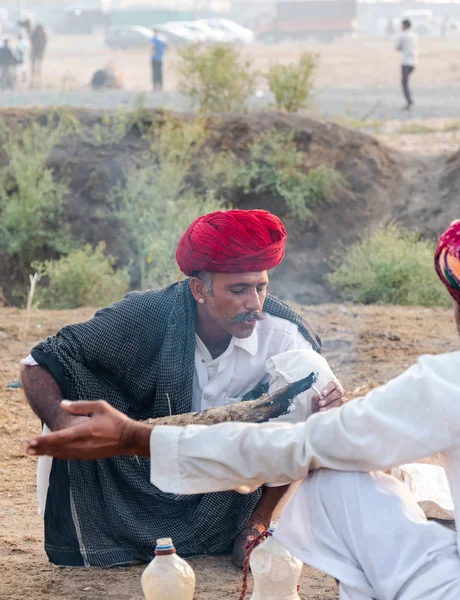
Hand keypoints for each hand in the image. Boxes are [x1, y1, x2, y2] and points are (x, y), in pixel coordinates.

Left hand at [24, 400, 144, 459]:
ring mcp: (84, 453)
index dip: (42, 440)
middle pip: (55, 448)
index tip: (29, 441)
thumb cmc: (116, 420)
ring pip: (60, 454)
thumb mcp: (100, 406)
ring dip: (45, 452)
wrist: (129, 439)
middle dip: (39, 447)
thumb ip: (80, 405)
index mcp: (84, 431)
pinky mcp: (87, 456)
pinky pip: (67, 456)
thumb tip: (62, 404)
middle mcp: (82, 445)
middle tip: (24, 447)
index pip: (58, 437)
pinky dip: (56, 454)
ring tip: (32, 451)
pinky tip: (50, 453)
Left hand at [312, 379, 346, 413]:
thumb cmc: (319, 405)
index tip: (322, 394)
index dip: (328, 388)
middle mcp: (340, 392)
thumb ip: (315, 398)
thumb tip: (316, 397)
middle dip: (329, 398)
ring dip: (332, 405)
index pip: (333, 384)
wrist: (320, 415)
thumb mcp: (315, 402)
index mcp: (333, 387)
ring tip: (322, 410)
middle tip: (321, 403)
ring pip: (341, 400)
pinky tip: (329, 412)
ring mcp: (343, 399)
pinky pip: (343, 407)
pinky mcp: (344, 407)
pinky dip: (335, 410)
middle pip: (339, 391)